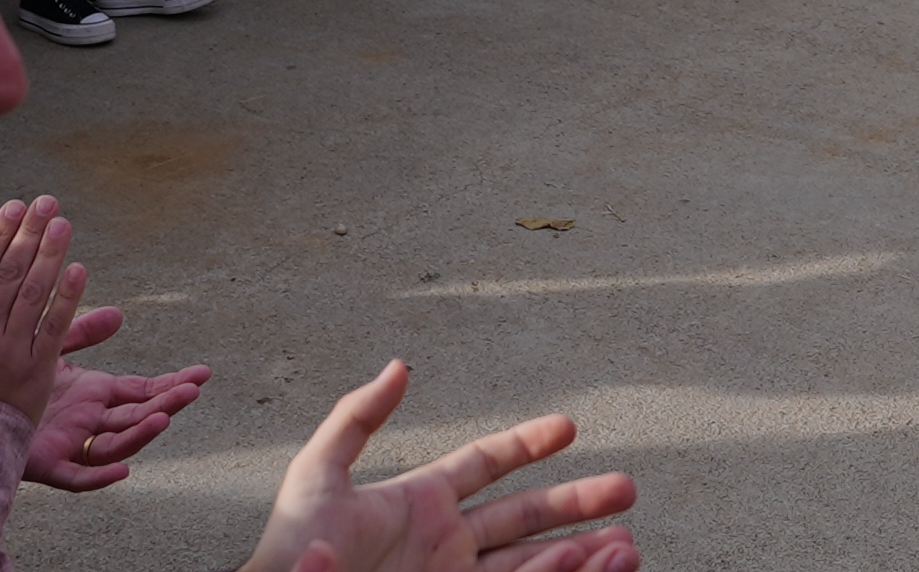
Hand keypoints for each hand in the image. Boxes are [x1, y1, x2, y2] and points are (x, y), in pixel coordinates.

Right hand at [0, 196, 86, 426]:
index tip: (13, 208)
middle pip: (9, 274)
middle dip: (28, 233)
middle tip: (46, 203)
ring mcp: (9, 352)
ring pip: (33, 293)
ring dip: (50, 254)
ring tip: (63, 223)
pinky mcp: (36, 372)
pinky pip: (55, 327)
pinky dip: (68, 297)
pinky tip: (79, 269)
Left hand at [27, 310, 209, 490]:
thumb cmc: (6, 379)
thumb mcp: (48, 347)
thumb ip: (82, 333)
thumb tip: (119, 314)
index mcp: (94, 394)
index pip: (142, 391)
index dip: (172, 383)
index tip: (202, 374)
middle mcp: (89, 420)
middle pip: (136, 416)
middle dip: (166, 404)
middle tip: (192, 391)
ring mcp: (71, 443)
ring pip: (116, 444)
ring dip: (141, 433)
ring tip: (163, 417)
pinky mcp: (46, 464)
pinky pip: (78, 476)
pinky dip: (100, 476)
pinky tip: (122, 470)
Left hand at [235, 359, 634, 571]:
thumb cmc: (288, 547)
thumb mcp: (317, 474)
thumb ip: (357, 418)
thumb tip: (400, 366)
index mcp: (421, 500)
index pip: (487, 464)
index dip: (528, 443)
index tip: (570, 426)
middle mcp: (446, 541)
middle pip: (526, 515)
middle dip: (579, 503)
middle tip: (629, 489)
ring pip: (531, 560)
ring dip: (580, 550)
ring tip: (628, 542)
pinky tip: (586, 565)